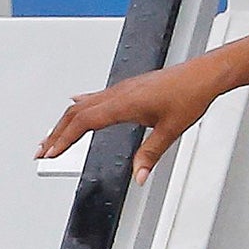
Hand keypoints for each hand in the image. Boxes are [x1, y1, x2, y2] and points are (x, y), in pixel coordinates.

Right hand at [37, 60, 220, 184]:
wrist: (206, 72)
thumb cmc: (192, 93)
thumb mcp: (171, 129)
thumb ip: (150, 155)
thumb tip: (138, 176)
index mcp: (124, 102)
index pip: (84, 122)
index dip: (63, 139)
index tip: (49, 154)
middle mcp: (120, 92)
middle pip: (77, 112)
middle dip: (56, 133)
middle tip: (41, 152)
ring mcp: (125, 87)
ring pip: (85, 103)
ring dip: (66, 120)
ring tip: (53, 136)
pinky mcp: (131, 86)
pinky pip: (98, 95)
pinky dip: (82, 104)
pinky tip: (77, 102)